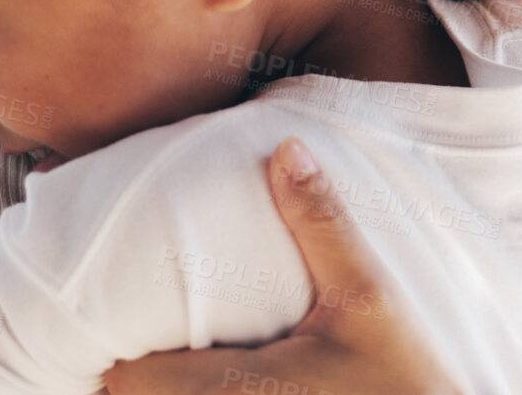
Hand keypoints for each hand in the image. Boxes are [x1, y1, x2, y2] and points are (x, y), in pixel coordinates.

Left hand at [103, 137, 469, 394]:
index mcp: (240, 390)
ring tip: (164, 350)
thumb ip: (322, 225)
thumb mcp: (369, 295)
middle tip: (132, 323)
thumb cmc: (405, 378)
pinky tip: (216, 376)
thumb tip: (287, 151)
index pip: (129, 382)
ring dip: (167, 388)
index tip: (116, 310)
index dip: (116, 349)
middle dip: (132, 371)